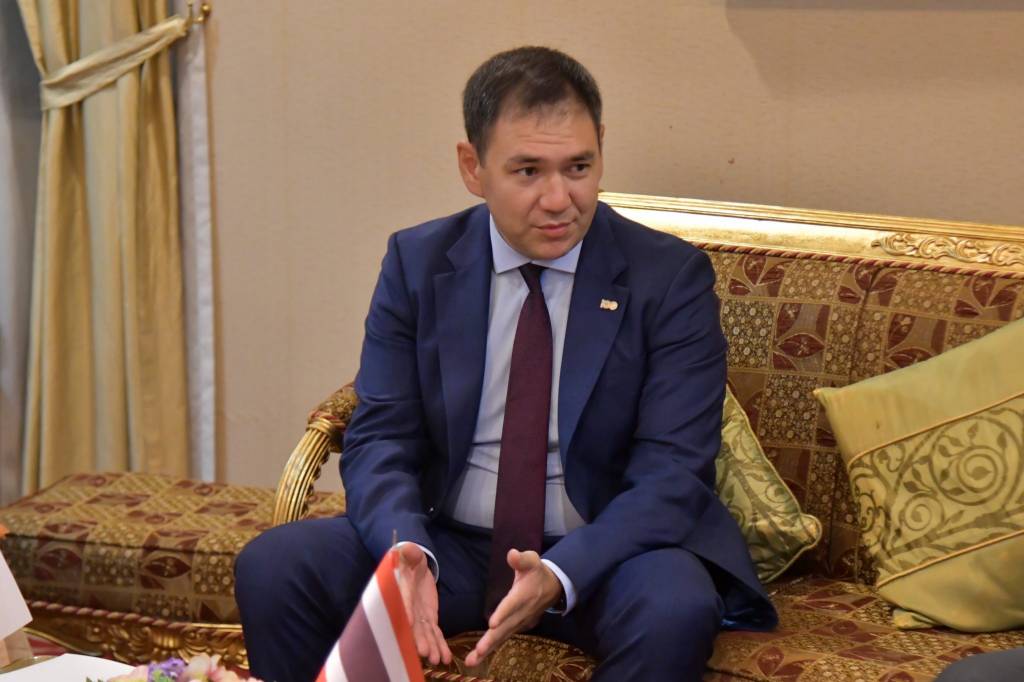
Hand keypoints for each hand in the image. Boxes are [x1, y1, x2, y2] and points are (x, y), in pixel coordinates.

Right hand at [396, 543, 451, 664]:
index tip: (408, 623)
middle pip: (413, 624)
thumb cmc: (409, 559)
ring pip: (425, 633)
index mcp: (402, 590)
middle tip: (425, 652)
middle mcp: (408, 607)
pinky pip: (435, 633)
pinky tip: (446, 658)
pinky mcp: (429, 618)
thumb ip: (410, 552)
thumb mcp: (411, 553)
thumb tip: (408, 548)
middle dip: (419, 639)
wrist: (415, 568)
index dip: (405, 610)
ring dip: (431, 646)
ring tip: (438, 660)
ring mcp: (418, 615)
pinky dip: (440, 645)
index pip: (402, 600)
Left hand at [465, 549, 562, 666]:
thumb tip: (511, 554)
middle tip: (477, 652)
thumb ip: (521, 559)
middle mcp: (522, 612)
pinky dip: (492, 648)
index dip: (503, 614)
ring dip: (488, 649)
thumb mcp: (533, 560)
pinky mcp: (518, 627)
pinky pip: (504, 639)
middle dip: (491, 640)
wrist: (554, 587)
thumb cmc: (538, 572)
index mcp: (523, 595)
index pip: (512, 605)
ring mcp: (520, 622)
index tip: (492, 624)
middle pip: (505, 628)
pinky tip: (478, 657)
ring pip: (503, 637)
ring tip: (471, 661)